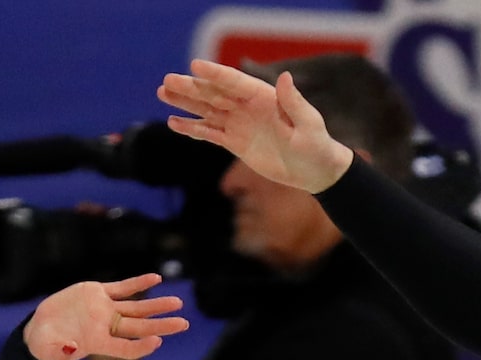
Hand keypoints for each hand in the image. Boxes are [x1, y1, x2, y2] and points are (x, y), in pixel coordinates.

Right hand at [24, 275, 187, 359]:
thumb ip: (58, 350)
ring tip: (178, 303)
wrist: (42, 328)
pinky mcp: (99, 293)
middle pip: (138, 326)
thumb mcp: (48, 349)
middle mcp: (106, 326)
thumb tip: (70, 348)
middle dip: (161, 325)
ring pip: (136, 307)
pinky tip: (157, 278)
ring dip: (157, 305)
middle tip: (184, 324)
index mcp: (97, 342)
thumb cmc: (46, 344)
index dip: (140, 347)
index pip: (124, 348)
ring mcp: (104, 309)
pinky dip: (139, 283)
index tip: (156, 342)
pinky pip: (123, 288)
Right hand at [158, 62, 353, 194]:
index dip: (215, 74)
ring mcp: (239, 124)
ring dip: (185, 103)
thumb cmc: (317, 146)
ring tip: (162, 94)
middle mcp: (248, 107)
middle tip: (167, 81)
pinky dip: (192, 129)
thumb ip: (294, 103)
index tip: (194, 66)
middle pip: (214, 94)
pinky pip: (210, 133)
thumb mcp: (308, 125)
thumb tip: (285, 78)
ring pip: (207, 110)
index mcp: (264, 98)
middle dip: (191, 88)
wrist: (315, 172)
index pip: (235, 83)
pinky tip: (174, 123)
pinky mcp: (235, 143)